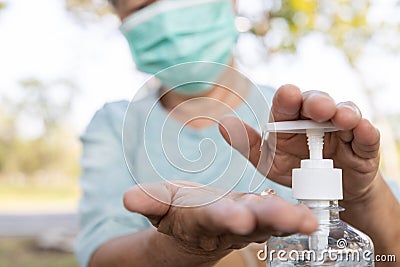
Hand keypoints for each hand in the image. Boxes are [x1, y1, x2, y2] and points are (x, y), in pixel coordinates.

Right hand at [123, 181, 316, 258]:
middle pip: (252, 222)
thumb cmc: (179, 209)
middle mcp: (231, 223)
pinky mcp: (263, 215)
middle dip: (269, 220)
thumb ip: (150, 200)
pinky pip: (282, 215)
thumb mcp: (161, 203)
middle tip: (293, 220)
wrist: (199, 220)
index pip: (213, 218)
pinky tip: (314, 216)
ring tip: (310, 220)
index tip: (238, 218)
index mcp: (203, 218)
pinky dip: (297, 216)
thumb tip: (128, 198)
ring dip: (291, 220)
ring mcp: (250, 221)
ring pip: (272, 220)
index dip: (223, 217)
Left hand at [219, 84, 379, 205]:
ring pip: (344, 113)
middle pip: (316, 103)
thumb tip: (222, 123)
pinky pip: (366, 136)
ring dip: (344, 112)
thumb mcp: (268, 161)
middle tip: (316, 107)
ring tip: (341, 117)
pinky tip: (363, 128)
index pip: (287, 105)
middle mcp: (315, 119)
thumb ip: (247, 144)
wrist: (324, 194)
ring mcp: (341, 130)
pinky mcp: (362, 146)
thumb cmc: (294, 170)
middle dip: (316, 102)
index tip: (287, 94)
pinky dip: (366, 131)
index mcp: (290, 120)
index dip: (287, 99)